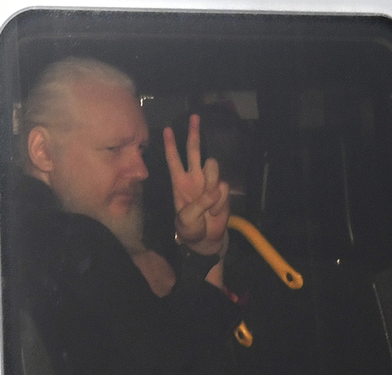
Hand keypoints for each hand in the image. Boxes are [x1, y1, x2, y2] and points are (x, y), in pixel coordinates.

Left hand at [164, 114, 229, 255]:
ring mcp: (209, 182)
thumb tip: (215, 189)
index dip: (170, 145)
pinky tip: (215, 212)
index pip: (173, 160)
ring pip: (213, 167)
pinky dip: (220, 202)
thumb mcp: (186, 220)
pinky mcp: (222, 190)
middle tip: (195, 117)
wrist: (206, 240)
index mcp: (179, 183)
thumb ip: (198, 204)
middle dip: (193, 133)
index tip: (167, 129)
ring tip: (207, 206)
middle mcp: (194, 178)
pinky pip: (223, 187)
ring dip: (211, 183)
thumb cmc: (190, 229)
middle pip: (194, 150)